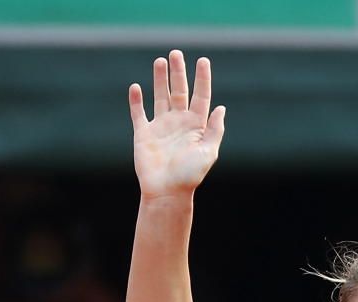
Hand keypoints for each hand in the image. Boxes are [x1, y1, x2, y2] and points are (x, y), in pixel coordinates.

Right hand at [129, 50, 225, 199]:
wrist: (167, 192)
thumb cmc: (190, 175)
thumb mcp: (209, 152)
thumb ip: (215, 130)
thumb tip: (221, 108)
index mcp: (196, 126)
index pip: (201, 97)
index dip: (202, 79)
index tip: (203, 61)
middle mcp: (179, 123)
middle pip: (179, 91)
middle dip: (178, 73)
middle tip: (176, 53)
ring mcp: (161, 127)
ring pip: (160, 97)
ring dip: (160, 79)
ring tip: (160, 61)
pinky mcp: (143, 134)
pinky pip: (139, 113)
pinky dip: (136, 101)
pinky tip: (136, 87)